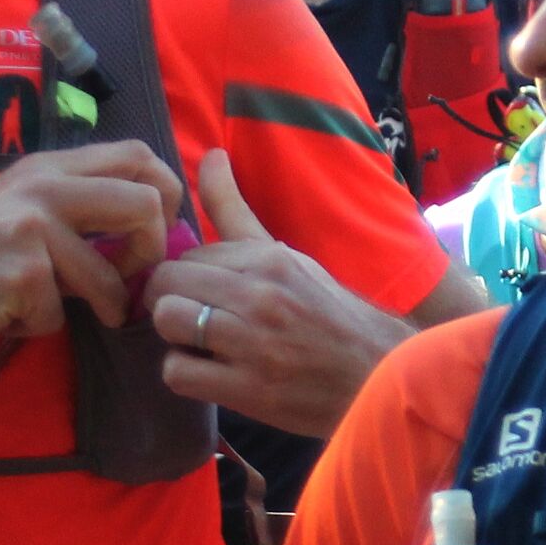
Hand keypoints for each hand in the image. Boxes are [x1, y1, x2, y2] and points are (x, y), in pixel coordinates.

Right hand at [0, 142, 180, 361]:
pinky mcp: (20, 274)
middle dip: (152, 250)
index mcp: (47, 168)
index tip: (160, 229)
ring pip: (107, 276)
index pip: (138, 154)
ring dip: (96, 307)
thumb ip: (73, 205)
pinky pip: (59, 315)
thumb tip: (148, 223)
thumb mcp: (16, 208)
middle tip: (133, 278)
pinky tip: (5, 316)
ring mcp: (31, 229)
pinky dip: (37, 326)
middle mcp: (42, 188)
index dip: (167, 191)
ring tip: (64, 311)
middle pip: (143, 203)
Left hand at [145, 150, 412, 437]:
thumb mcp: (287, 257)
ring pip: (168, 320)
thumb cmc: (328, 314)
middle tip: (193, 317)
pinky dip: (186, 374)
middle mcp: (259, 295)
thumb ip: (237, 211)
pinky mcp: (248, 389)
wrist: (378, 374)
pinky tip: (210, 373)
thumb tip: (211, 155)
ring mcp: (252, 343)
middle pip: (167, 282)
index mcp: (268, 260)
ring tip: (199, 343)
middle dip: (171, 300)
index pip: (188, 254)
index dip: (187, 276)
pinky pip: (178, 372)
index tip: (202, 292)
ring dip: (176, 336)